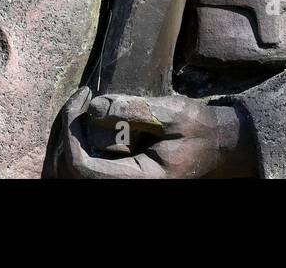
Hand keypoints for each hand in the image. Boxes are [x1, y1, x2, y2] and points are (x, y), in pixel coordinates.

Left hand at [56, 87, 254, 178]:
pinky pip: (85, 169)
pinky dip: (78, 145)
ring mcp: (123, 183)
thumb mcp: (174, 113)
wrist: (218, 145)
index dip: (72, 132)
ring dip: (69, 139)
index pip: (83, 167)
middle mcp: (128, 187)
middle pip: (70, 172)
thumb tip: (94, 107)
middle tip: (81, 98)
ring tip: (82, 108)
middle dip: (67, 132)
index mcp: (139, 180)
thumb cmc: (198, 129)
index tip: (84, 98)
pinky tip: (89, 121)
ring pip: (72, 172)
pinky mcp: (120, 176)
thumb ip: (136, 110)